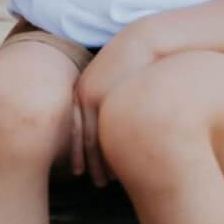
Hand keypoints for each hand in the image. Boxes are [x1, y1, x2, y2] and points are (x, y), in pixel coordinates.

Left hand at [70, 24, 159, 187]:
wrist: (146, 42)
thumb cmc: (138, 63)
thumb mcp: (121, 82)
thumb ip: (113, 100)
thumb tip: (114, 124)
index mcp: (84, 90)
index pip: (76, 128)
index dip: (77, 151)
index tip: (78, 170)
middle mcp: (82, 93)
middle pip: (79, 136)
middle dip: (83, 160)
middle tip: (89, 180)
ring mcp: (92, 95)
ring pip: (91, 138)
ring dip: (96, 162)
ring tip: (104, 181)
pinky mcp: (107, 97)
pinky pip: (105, 132)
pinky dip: (109, 154)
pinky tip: (117, 168)